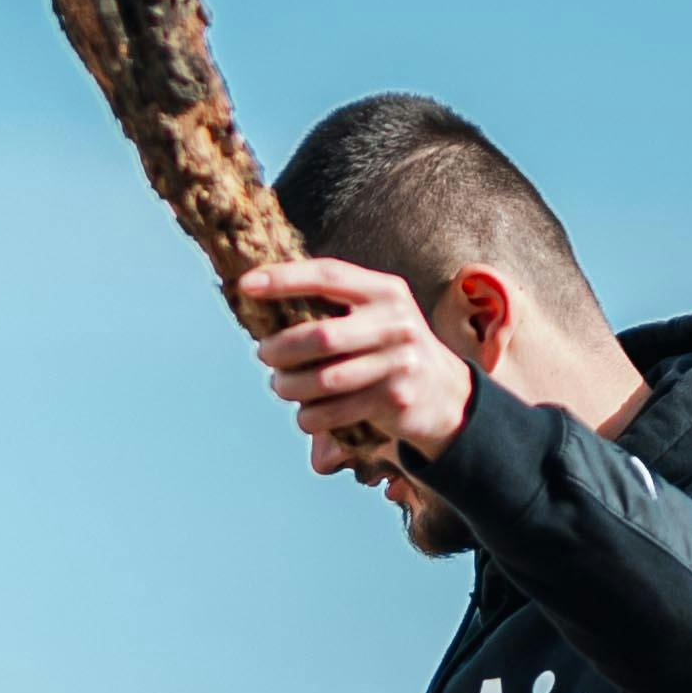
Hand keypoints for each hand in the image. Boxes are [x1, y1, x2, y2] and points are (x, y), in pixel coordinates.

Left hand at [239, 256, 471, 473]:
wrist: (445, 393)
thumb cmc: (388, 348)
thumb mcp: (374, 315)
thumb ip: (333, 307)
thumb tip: (261, 301)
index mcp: (385, 290)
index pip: (328, 275)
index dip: (284, 279)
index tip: (246, 285)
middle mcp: (395, 322)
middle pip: (320, 336)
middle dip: (280, 349)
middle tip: (264, 354)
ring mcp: (399, 362)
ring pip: (323, 380)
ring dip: (289, 387)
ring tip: (281, 386)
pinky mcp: (395, 400)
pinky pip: (334, 412)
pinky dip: (308, 417)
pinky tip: (305, 415)